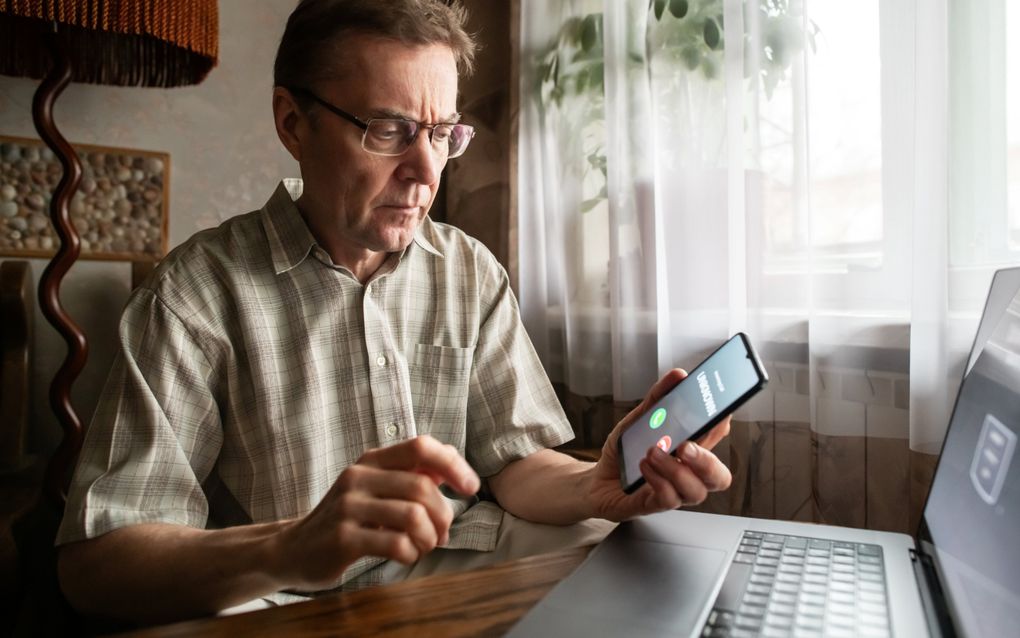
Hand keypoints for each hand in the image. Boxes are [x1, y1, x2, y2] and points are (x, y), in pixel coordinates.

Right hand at [276, 435, 479, 590]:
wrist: (294, 549)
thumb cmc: (348, 519)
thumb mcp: (376, 488)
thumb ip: (411, 474)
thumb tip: (452, 464)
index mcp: (372, 460)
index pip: (421, 446)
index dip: (453, 464)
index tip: (471, 488)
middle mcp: (358, 476)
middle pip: (422, 487)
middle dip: (443, 515)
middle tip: (441, 534)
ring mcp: (348, 506)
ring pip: (413, 515)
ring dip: (429, 537)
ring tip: (425, 546)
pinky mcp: (343, 538)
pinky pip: (396, 543)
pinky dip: (412, 553)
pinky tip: (406, 555)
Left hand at [585, 369, 732, 521]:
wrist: (596, 481)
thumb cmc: (624, 454)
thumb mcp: (637, 421)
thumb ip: (657, 399)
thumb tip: (678, 376)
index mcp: (689, 450)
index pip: (717, 439)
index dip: (722, 426)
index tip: (718, 412)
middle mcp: (687, 474)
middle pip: (720, 477)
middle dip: (708, 461)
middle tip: (686, 446)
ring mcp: (674, 492)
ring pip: (696, 491)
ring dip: (675, 469)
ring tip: (653, 452)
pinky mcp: (656, 505)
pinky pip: (669, 500)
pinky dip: (657, 480)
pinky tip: (644, 466)